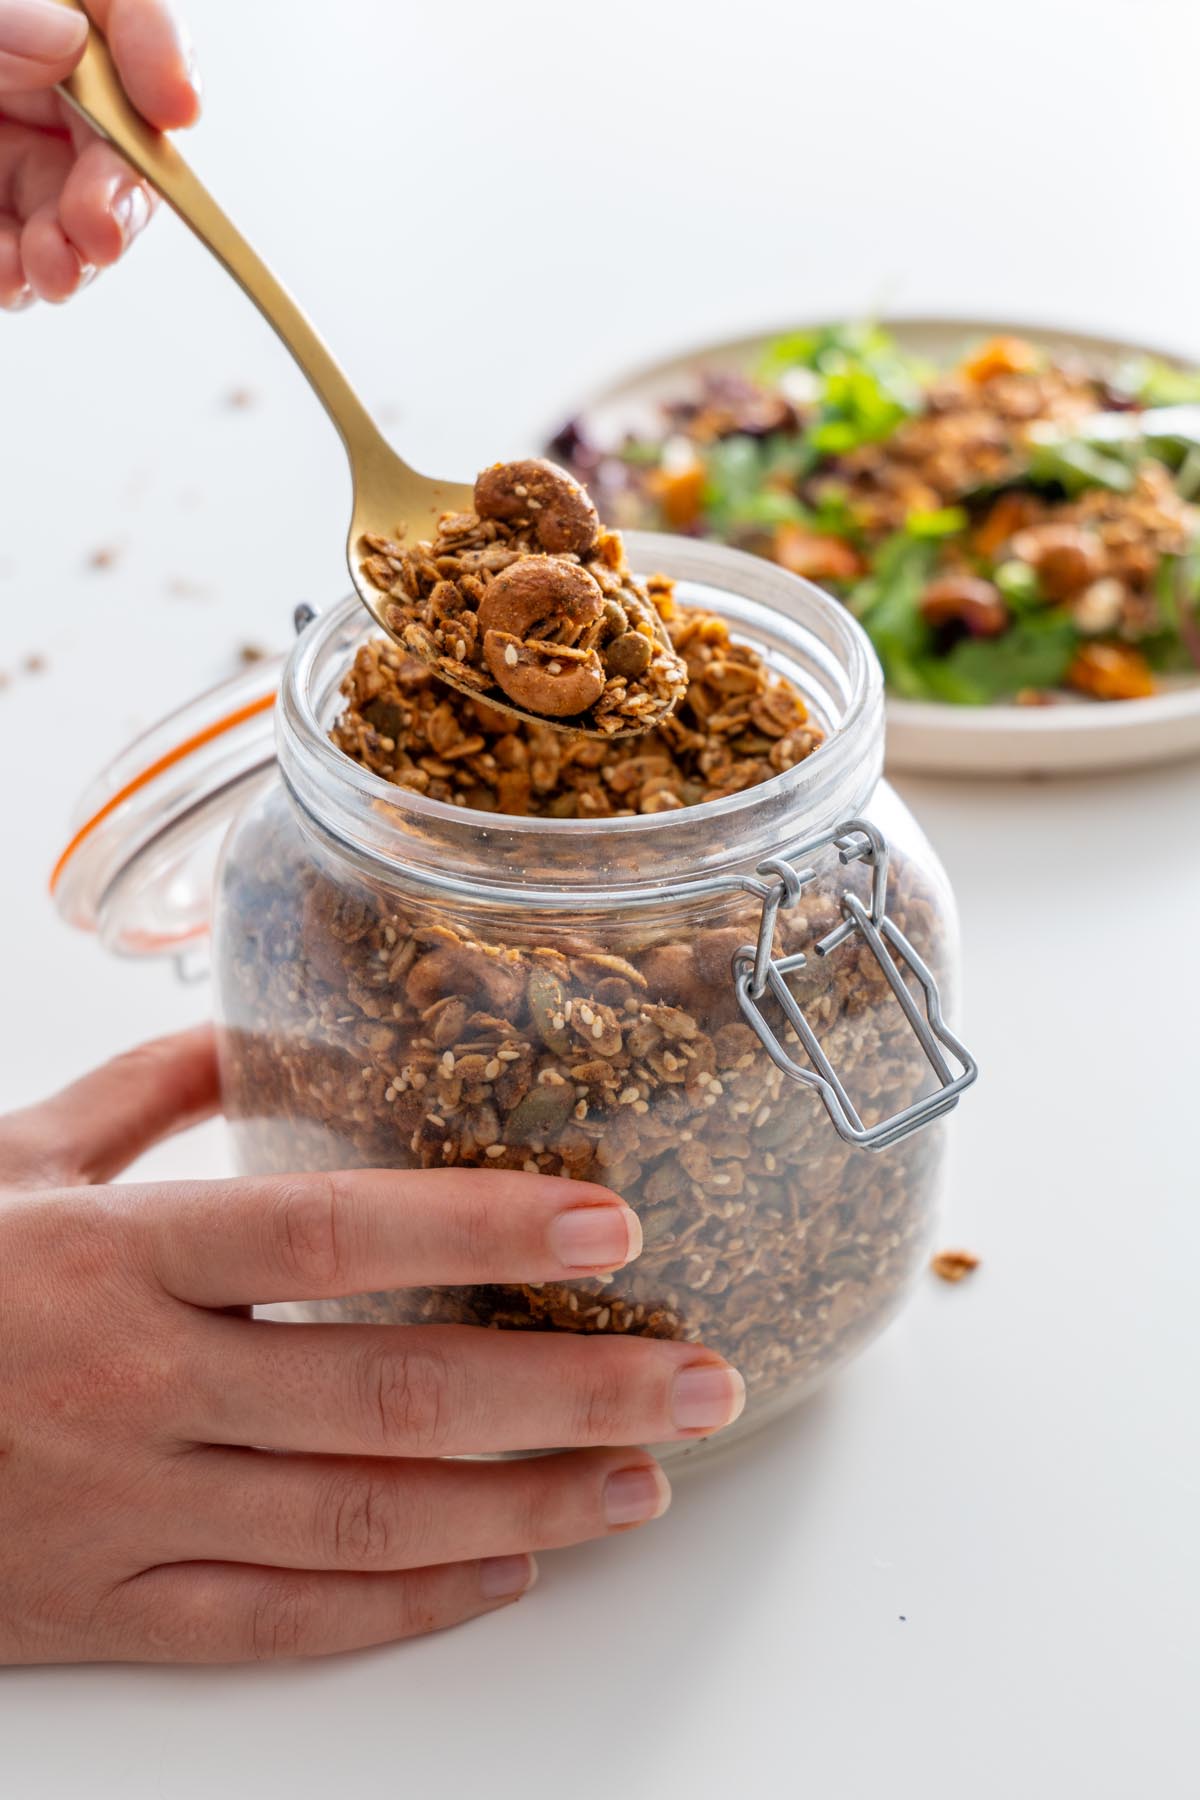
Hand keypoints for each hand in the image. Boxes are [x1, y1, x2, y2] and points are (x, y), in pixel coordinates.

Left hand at [0, 0, 198, 307]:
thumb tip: (65, 38)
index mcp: (31, 10)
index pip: (118, 13)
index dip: (161, 51)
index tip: (177, 104)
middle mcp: (34, 78)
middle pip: (118, 128)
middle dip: (120, 188)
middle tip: (99, 229)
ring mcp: (14, 146)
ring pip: (87, 202)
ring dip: (83, 249)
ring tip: (53, 270)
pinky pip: (29, 249)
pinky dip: (26, 274)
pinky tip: (13, 277)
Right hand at [0, 1028, 744, 1663]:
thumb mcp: (10, 1156)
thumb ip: (146, 1088)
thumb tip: (266, 1031)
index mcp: (115, 1255)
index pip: (326, 1234)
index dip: (477, 1226)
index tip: (607, 1224)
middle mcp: (133, 1386)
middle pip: (384, 1395)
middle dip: (565, 1394)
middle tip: (698, 1384)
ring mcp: (123, 1512)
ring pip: (358, 1526)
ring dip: (522, 1505)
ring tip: (643, 1483)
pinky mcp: (105, 1611)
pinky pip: (277, 1623)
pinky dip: (404, 1606)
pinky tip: (505, 1570)